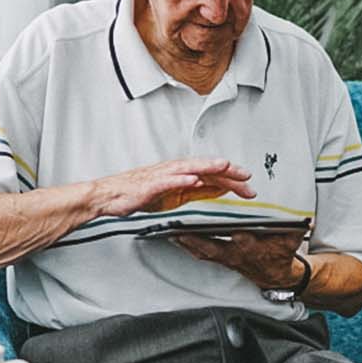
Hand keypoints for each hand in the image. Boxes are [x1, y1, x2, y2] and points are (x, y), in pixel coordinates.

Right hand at [91, 159, 255, 215]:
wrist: (112, 196)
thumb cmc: (141, 193)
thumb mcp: (177, 195)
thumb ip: (198, 191)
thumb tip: (220, 189)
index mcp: (183, 174)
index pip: (212, 174)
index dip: (232, 178)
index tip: (249, 184)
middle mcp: (175, 170)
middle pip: (206, 169)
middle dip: (227, 172)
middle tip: (247, 177)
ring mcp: (162, 176)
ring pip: (189, 168)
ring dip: (208, 166)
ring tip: (225, 166)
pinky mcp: (149, 185)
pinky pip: (167, 181)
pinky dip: (180, 179)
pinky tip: (192, 180)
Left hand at [171, 231, 307, 288]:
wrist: (276, 275)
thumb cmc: (280, 253)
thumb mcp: (291, 240)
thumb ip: (296, 229)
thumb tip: (305, 220)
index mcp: (251, 247)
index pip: (239, 239)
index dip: (227, 233)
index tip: (216, 226)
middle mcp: (234, 253)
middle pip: (209, 245)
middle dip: (192, 237)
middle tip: (176, 227)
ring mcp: (223, 257)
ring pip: (200, 249)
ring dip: (184, 240)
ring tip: (168, 228)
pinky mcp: (217, 258)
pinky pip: (197, 251)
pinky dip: (185, 243)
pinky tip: (174, 234)